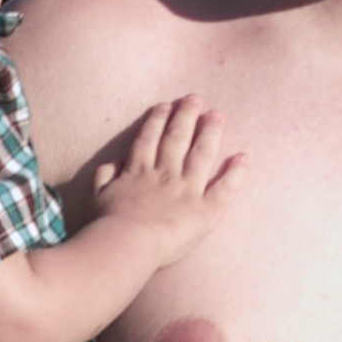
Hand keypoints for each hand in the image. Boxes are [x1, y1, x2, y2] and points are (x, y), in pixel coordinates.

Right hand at [90, 97, 245, 268]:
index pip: (149, 140)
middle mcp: (165, 175)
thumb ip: (104, 176)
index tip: (165, 106)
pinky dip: (235, 174)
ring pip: (202, 155)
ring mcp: (187, 190)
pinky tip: (243, 158)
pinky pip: (223, 190)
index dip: (157, 121)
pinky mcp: (204, 211)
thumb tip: (114, 162)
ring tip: (217, 115)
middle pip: (177, 139)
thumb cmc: (108, 224)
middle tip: (195, 97)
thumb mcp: (97, 196)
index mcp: (139, 172)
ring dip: (210, 133)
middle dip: (186, 116)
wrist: (127, 243)